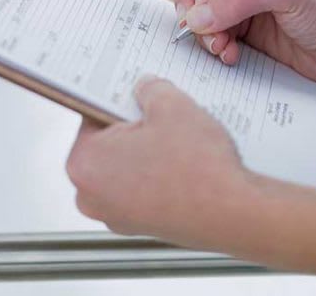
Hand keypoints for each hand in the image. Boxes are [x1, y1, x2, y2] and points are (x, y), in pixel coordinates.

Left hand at [66, 77, 252, 242]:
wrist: (231, 213)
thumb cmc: (196, 169)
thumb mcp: (172, 106)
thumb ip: (151, 89)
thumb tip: (146, 89)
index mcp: (84, 163)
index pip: (92, 115)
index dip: (119, 99)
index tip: (135, 93)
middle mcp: (91, 195)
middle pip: (110, 143)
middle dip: (135, 127)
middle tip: (163, 115)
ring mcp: (116, 215)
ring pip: (129, 166)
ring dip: (150, 150)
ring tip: (181, 141)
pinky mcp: (142, 226)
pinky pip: (144, 188)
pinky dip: (160, 174)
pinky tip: (187, 163)